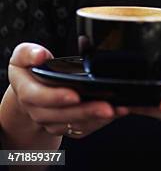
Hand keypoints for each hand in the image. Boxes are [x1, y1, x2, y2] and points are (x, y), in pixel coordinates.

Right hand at [6, 43, 128, 138]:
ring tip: (116, 110)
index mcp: (27, 91)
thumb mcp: (23, 55)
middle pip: (61, 115)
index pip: (39, 97)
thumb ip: (28, 53)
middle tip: (107, 107)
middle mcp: (38, 111)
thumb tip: (40, 55)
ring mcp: (52, 121)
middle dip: (85, 112)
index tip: (75, 95)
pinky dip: (100, 122)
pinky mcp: (65, 126)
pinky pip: (82, 129)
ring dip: (96, 119)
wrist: (27, 90)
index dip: (57, 97)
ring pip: (73, 125)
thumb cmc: (28, 70)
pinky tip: (115, 113)